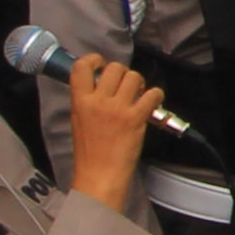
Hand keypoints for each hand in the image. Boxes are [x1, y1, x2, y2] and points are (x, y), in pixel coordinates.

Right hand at [65, 54, 161, 200]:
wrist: (99, 176)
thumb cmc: (90, 152)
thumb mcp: (78, 120)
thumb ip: (87, 99)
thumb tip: (101, 83)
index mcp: (80, 101)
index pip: (82, 66)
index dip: (95, 59)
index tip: (102, 64)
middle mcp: (98, 101)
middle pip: (115, 68)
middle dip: (123, 73)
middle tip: (125, 86)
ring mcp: (118, 109)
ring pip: (134, 77)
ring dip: (139, 83)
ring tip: (138, 95)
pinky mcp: (136, 118)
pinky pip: (152, 94)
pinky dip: (155, 96)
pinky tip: (151, 104)